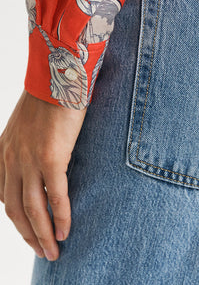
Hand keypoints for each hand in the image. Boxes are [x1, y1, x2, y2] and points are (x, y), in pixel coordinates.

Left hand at [0, 89, 86, 260]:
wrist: (58, 75)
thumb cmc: (48, 95)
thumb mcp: (27, 122)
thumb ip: (27, 143)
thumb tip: (43, 156)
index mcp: (3, 151)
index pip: (3, 195)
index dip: (16, 218)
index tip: (30, 229)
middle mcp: (11, 159)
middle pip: (14, 209)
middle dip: (28, 234)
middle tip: (42, 251)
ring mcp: (29, 159)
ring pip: (33, 208)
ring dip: (42, 235)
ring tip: (53, 251)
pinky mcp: (51, 157)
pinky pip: (55, 195)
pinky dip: (60, 217)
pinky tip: (65, 231)